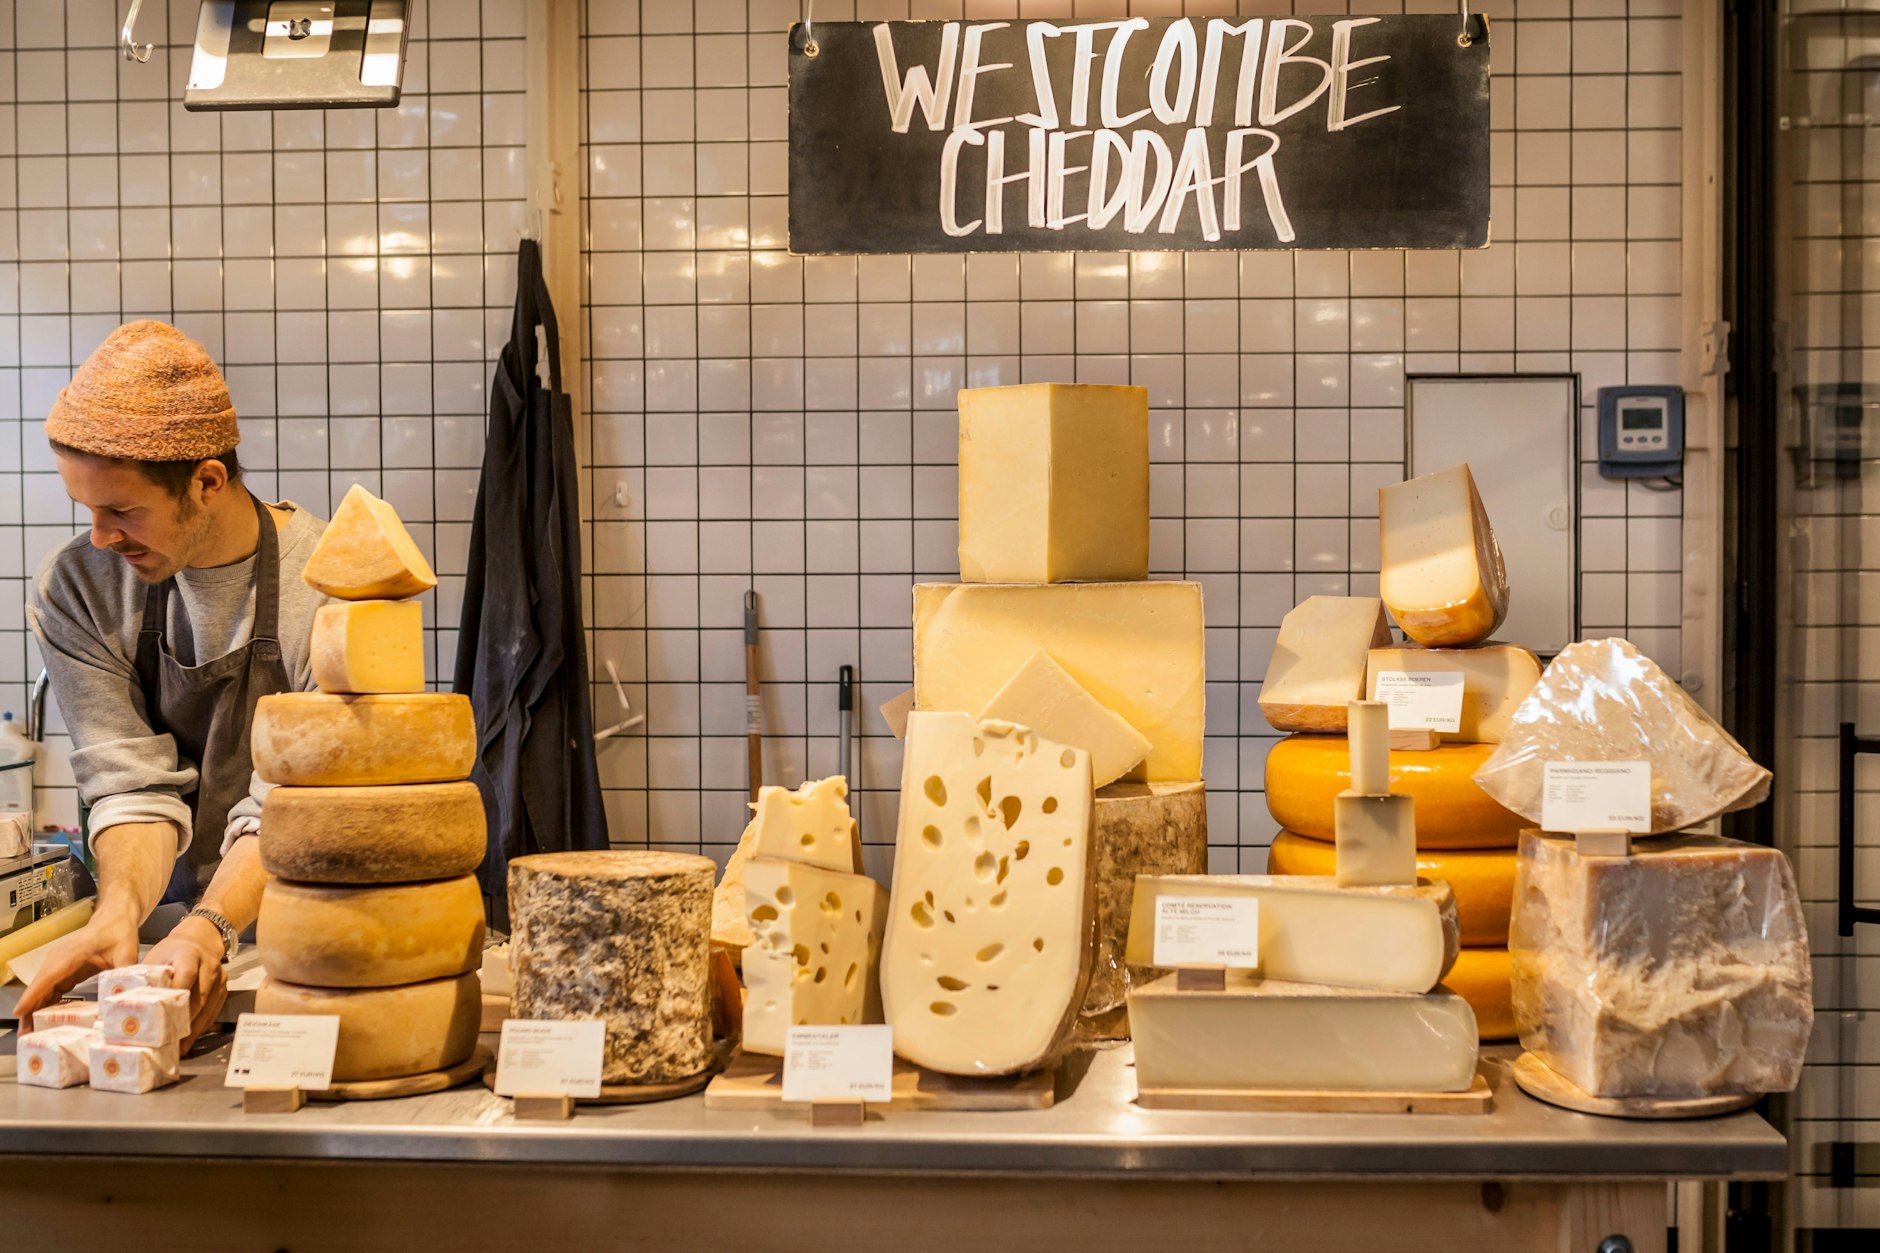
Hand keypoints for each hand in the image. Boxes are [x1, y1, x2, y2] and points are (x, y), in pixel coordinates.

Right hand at [13, 916, 139, 1022]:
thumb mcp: (126, 952)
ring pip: (42, 990)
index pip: (47, 978)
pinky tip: (45, 1019)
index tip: (20, 1012)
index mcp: (71, 954)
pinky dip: (46, 1004)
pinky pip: (51, 989)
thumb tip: (126, 992)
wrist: (115, 918)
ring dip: (35, 1010)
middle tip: (26, 1034)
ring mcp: (58, 965)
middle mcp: (58, 959)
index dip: (33, 996)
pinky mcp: (63, 970)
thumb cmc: (118, 931)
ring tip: (32, 1032)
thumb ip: (125, 972)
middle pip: (39, 987)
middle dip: (30, 1010)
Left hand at [146, 917, 227, 1053]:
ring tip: (180, 1048)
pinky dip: (202, 1026)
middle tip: (170, 1042)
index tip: (163, 1016)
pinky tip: (190, 1039)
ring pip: (208, 1008)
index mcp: (188, 954)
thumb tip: (119, 1000)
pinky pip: (213, 1011)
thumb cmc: (173, 950)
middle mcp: (208, 965)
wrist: (200, 939)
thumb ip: (144, 976)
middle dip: (184, 1022)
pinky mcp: (223, 988)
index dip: (176, 995)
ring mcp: (219, 978)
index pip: (186, 975)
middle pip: (198, 997)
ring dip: (194, 1030)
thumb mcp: (155, 956)